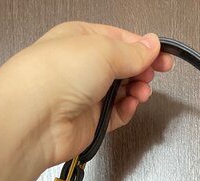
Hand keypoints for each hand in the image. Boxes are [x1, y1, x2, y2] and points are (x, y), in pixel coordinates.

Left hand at [0, 22, 173, 166]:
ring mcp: (84, 96)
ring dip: (136, 92)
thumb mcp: (104, 50)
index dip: (144, 48)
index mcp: (81, 39)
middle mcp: (81, 67)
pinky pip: (116, 116)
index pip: (120, 41)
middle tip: (152, 75)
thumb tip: (151, 46)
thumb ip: (133, 52)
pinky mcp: (89, 122)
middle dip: (141, 71)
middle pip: (122, 67)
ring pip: (121, 92)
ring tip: (142, 92)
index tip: (163, 57)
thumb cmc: (55, 75)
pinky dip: (126, 111)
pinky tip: (129, 106)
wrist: (36, 117)